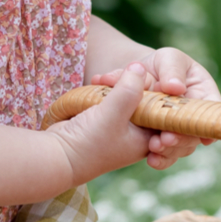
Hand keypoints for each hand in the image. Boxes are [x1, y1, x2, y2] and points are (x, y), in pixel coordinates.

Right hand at [48, 61, 153, 185]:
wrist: (55, 155)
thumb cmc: (88, 144)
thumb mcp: (112, 114)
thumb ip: (128, 90)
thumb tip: (140, 66)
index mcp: (148, 139)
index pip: (165, 112)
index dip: (162, 92)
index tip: (152, 76)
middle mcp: (137, 134)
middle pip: (147, 101)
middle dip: (136, 84)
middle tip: (127, 70)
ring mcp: (120, 127)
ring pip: (128, 97)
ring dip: (118, 85)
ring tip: (104, 78)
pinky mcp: (104, 119)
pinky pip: (112, 99)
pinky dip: (106, 90)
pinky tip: (97, 81)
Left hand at [90, 47, 220, 170]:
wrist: (136, 78)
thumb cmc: (160, 64)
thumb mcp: (167, 58)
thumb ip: (172, 70)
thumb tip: (176, 87)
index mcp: (204, 94)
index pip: (213, 110)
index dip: (210, 124)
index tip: (202, 135)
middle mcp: (195, 117)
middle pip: (196, 133)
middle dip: (182, 138)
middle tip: (166, 138)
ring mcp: (180, 131)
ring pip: (182, 147)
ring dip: (170, 150)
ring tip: (154, 147)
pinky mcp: (164, 142)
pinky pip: (166, 155)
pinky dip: (160, 159)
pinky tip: (151, 159)